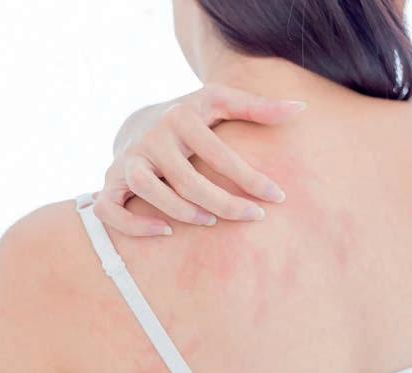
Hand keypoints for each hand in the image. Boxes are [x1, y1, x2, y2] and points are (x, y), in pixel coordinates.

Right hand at [93, 84, 306, 235]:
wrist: (139, 121)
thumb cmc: (190, 117)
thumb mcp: (219, 102)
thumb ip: (257, 107)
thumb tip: (301, 109)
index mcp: (181, 116)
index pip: (219, 152)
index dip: (250, 178)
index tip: (277, 197)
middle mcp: (151, 137)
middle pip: (186, 177)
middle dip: (224, 202)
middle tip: (253, 217)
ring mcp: (128, 160)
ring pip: (147, 188)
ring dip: (180, 209)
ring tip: (210, 222)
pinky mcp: (110, 182)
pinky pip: (110, 209)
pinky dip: (133, 224)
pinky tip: (165, 232)